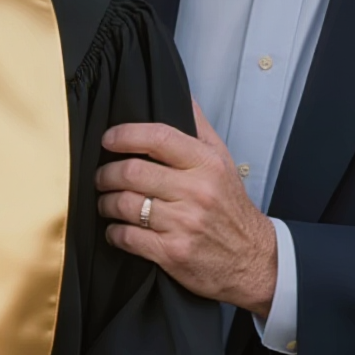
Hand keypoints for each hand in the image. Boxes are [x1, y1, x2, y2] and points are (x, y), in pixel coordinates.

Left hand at [96, 104, 278, 312]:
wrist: (252, 259)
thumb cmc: (231, 208)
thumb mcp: (223, 162)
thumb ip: (199, 128)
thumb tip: (181, 94)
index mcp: (207, 164)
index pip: (158, 137)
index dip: (125, 135)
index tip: (108, 139)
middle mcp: (196, 191)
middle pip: (132, 172)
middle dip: (106, 174)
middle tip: (102, 177)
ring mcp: (184, 223)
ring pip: (124, 204)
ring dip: (106, 203)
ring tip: (106, 203)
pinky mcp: (173, 252)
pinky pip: (127, 236)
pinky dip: (114, 232)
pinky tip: (116, 229)